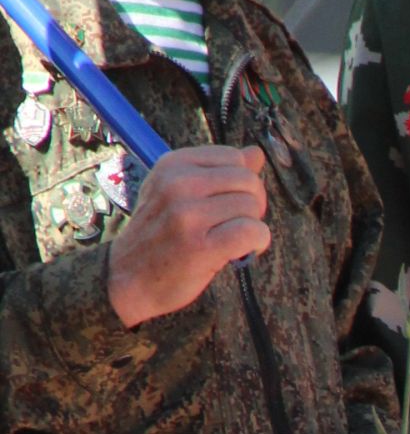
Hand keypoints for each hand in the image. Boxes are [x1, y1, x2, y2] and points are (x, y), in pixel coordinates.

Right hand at [104, 146, 271, 326]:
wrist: (127, 279)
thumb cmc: (158, 236)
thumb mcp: (176, 193)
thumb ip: (218, 172)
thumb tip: (256, 153)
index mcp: (172, 165)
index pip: (234, 158)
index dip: (243, 182)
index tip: (230, 202)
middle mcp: (178, 184)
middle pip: (248, 181)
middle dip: (253, 204)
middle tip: (237, 224)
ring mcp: (188, 215)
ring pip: (251, 207)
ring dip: (252, 226)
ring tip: (232, 239)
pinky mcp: (201, 246)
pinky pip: (252, 232)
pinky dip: (258, 242)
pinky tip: (244, 251)